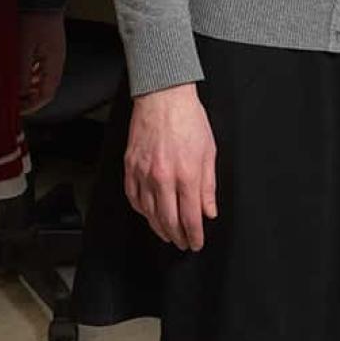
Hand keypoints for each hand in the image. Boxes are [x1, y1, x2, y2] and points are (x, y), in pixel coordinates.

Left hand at [19, 10, 66, 112]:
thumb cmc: (34, 18)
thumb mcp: (24, 48)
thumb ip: (21, 73)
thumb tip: (18, 94)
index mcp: (54, 63)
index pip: (46, 95)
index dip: (32, 106)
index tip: (16, 111)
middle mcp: (56, 60)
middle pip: (44, 88)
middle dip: (28, 98)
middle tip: (11, 101)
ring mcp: (51, 52)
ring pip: (40, 78)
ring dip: (26, 86)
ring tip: (9, 88)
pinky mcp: (45, 44)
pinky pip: (37, 66)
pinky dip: (26, 73)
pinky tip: (14, 71)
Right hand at [124, 85, 218, 250]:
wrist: (163, 97)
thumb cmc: (189, 119)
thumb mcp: (209, 152)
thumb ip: (208, 186)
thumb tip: (209, 211)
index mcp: (187, 174)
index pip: (191, 217)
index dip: (194, 235)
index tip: (196, 243)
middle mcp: (164, 177)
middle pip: (169, 220)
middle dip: (177, 237)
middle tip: (182, 243)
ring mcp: (144, 173)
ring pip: (149, 213)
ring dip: (159, 228)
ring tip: (167, 233)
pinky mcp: (130, 166)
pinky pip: (134, 198)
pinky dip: (142, 211)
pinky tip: (149, 214)